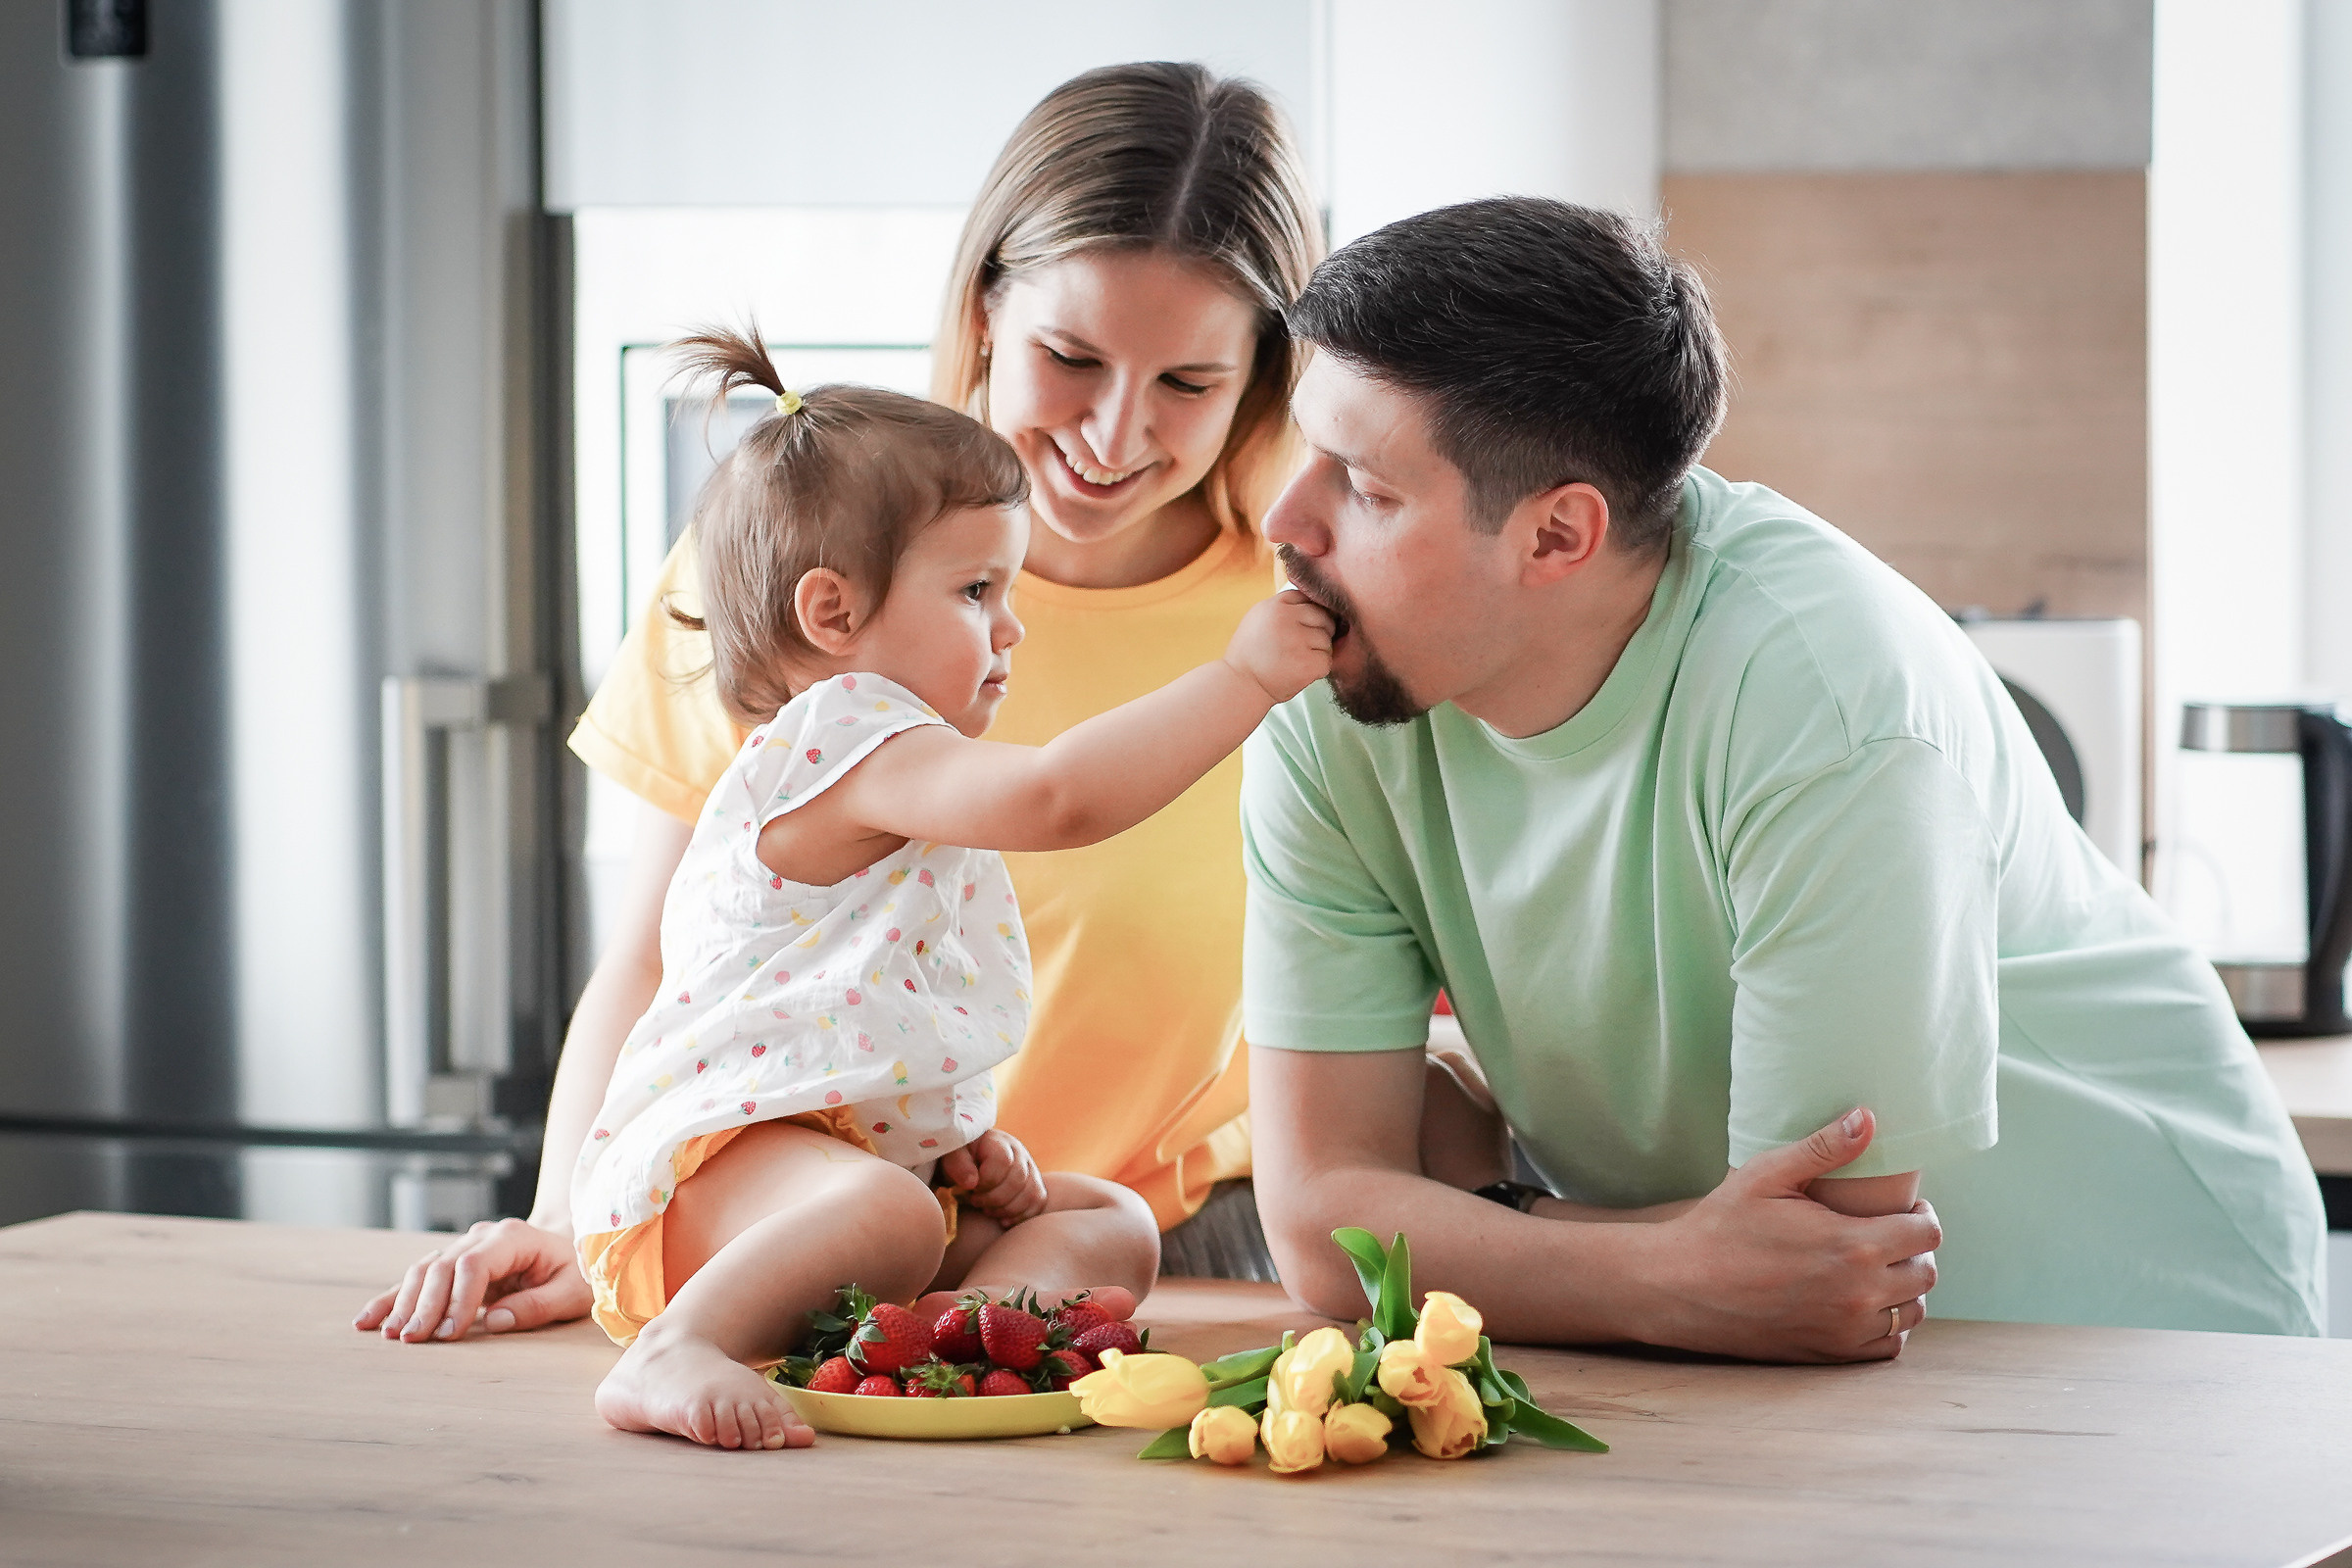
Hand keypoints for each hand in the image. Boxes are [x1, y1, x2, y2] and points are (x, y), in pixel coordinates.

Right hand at [353, 1217, 593, 1342]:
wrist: (567, 1249)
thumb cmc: (573, 1272)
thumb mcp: (572, 1291)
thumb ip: (538, 1304)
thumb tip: (495, 1321)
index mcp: (513, 1238)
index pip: (474, 1264)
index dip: (458, 1299)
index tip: (449, 1334)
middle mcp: (482, 1237)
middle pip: (441, 1266)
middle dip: (424, 1305)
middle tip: (412, 1341)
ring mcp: (462, 1247)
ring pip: (422, 1271)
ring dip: (403, 1303)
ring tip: (389, 1336)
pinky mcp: (450, 1264)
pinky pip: (416, 1279)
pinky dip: (391, 1299)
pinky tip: (366, 1320)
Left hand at [938, 1129, 1048, 1225]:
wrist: (971, 1163)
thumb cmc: (960, 1160)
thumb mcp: (952, 1157)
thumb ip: (958, 1165)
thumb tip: (972, 1182)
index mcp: (998, 1142)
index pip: (1002, 1161)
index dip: (986, 1181)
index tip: (971, 1189)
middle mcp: (1019, 1152)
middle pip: (1018, 1180)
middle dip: (994, 1199)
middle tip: (976, 1201)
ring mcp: (1030, 1168)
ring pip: (1031, 1193)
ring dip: (1007, 1210)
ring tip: (988, 1210)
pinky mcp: (1035, 1184)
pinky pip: (1038, 1201)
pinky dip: (1021, 1215)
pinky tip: (1003, 1219)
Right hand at [1223, 590, 1334, 703]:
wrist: (1240, 686)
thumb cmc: (1250, 655)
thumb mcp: (1259, 619)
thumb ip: (1283, 608)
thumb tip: (1315, 603)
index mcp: (1274, 605)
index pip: (1308, 598)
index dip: (1308, 615)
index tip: (1298, 629)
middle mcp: (1286, 618)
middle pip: (1323, 617)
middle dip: (1317, 632)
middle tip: (1298, 648)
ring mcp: (1297, 640)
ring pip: (1326, 640)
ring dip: (1316, 652)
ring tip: (1294, 661)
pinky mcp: (1307, 662)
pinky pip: (1326, 660)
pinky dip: (1317, 669)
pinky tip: (1298, 672)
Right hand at [1630, 1109, 1939, 1362]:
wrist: (1680, 1287)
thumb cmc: (1721, 1226)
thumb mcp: (1766, 1175)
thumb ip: (1823, 1148)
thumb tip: (1869, 1117)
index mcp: (1852, 1245)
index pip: (1926, 1234)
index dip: (1922, 1216)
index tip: (1905, 1209)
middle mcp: (1858, 1294)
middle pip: (1926, 1273)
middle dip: (1915, 1250)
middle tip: (1889, 1234)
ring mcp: (1846, 1330)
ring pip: (1913, 1312)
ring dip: (1905, 1288)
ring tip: (1879, 1267)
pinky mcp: (1831, 1354)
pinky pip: (1888, 1345)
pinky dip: (1888, 1325)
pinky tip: (1864, 1302)